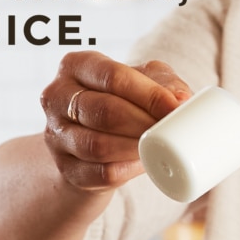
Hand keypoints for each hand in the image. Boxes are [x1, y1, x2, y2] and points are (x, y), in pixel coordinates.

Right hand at [41, 50, 192, 190]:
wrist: (92, 139)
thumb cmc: (121, 101)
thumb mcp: (142, 81)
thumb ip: (165, 84)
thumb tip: (183, 101)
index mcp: (75, 66)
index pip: (112, 77)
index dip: (147, 94)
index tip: (175, 108)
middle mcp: (57, 97)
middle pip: (104, 112)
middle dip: (142, 123)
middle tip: (169, 131)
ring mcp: (56, 135)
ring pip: (97, 145)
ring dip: (134, 148)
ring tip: (160, 148)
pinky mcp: (66, 169)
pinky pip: (99, 173)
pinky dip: (127, 171)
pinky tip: (144, 164)